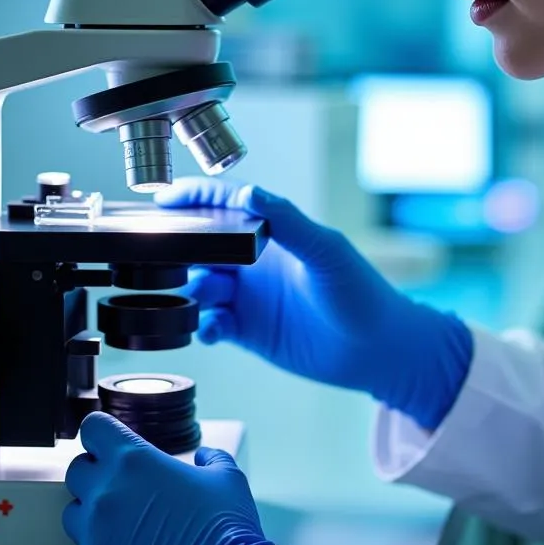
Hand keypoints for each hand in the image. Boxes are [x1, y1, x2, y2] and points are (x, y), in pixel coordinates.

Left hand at [63, 412, 272, 544]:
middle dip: (95, 475)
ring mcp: (94, 533)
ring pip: (72, 514)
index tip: (110, 443)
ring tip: (122, 527)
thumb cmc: (224, 526)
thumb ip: (209, 458)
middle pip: (76, 471)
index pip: (93, 428)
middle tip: (121, 489)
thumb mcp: (226, 476)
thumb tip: (204, 456)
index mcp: (134, 460)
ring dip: (91, 517)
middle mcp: (106, 491)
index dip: (103, 434)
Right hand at [155, 178, 472, 430]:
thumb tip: (250, 194)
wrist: (377, 350)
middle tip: (170, 256)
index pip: (227, 205)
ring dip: (194, 289)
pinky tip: (214, 330)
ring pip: (201, 285)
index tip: (165, 199)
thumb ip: (288, 223)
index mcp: (273, 233)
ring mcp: (249, 296)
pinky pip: (210, 324)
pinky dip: (204, 325)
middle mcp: (256, 261)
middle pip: (204, 246)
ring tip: (209, 296)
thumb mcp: (326, 252)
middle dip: (183, 248)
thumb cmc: (361, 292)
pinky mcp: (247, 330)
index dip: (195, 198)